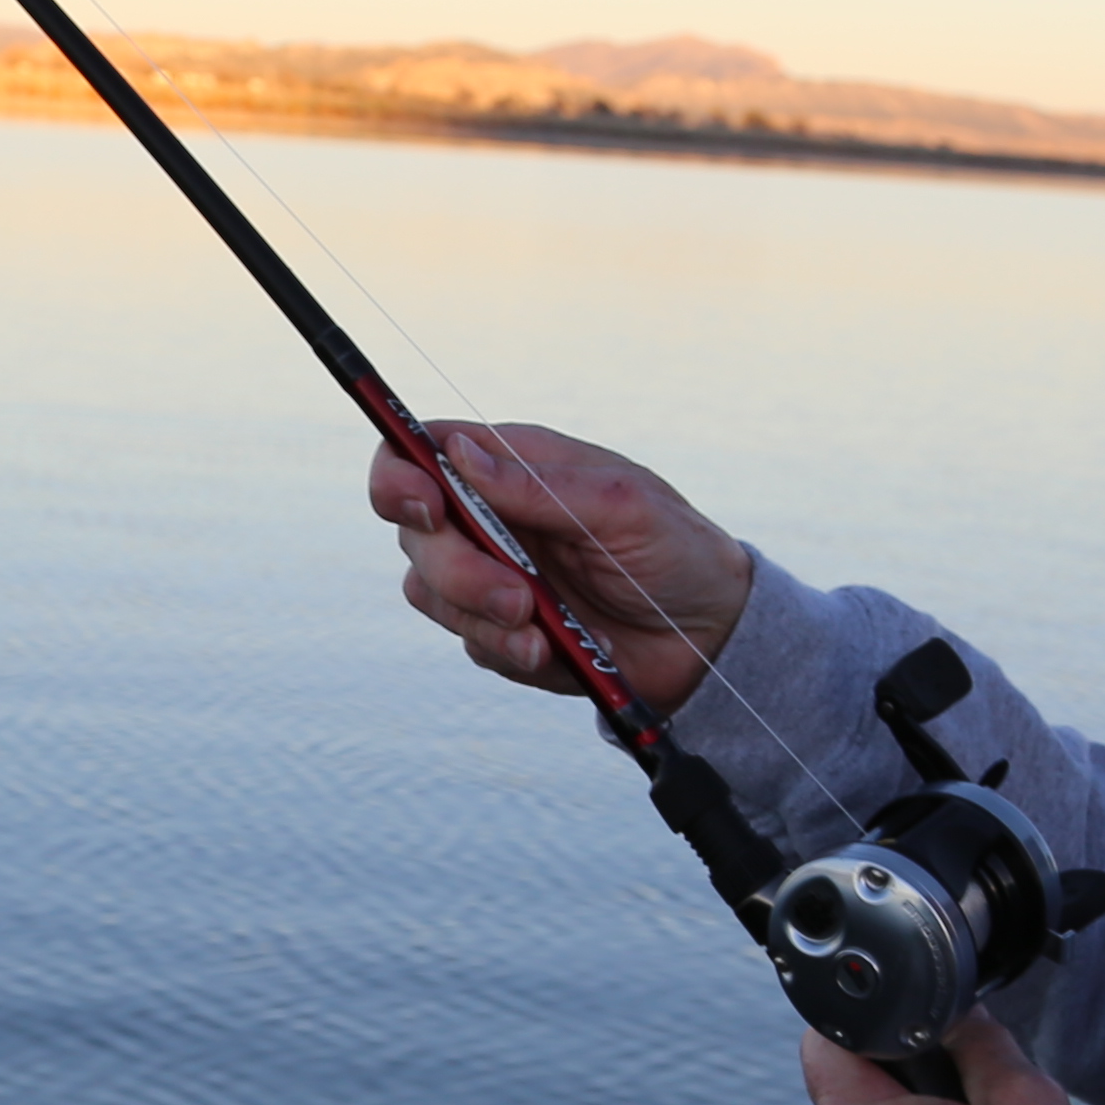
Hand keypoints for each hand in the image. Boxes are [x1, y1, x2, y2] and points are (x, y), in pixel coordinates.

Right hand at [365, 419, 753, 713]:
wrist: (707, 638)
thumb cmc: (675, 551)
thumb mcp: (621, 506)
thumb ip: (538, 485)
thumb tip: (459, 452)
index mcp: (514, 466)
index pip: (419, 452)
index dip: (397, 474)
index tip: (421, 506)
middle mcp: (490, 517)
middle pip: (413, 532)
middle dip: (456, 571)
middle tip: (518, 599)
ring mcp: (491, 575)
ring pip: (429, 592)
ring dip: (482, 618)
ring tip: (544, 634)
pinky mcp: (502, 631)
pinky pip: (470, 643)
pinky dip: (508, 651)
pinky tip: (555, 651)